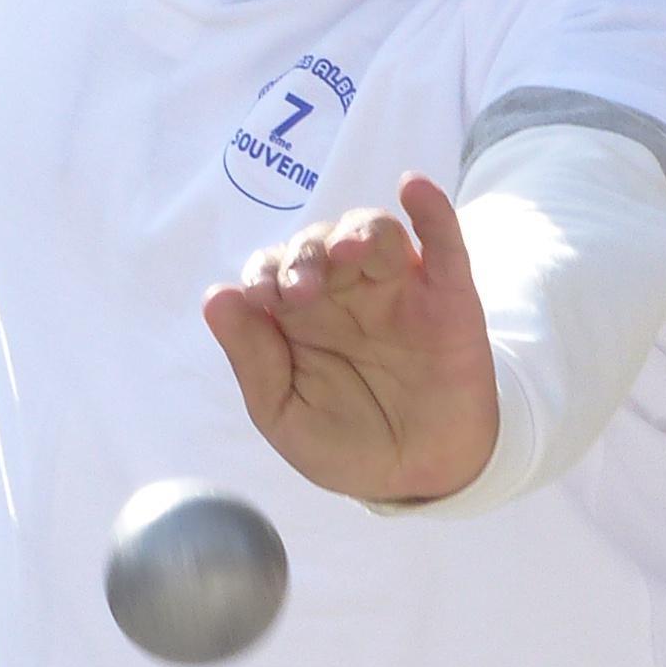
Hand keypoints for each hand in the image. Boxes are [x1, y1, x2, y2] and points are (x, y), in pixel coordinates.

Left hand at [202, 176, 501, 503]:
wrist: (421, 478)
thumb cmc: (348, 443)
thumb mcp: (285, 413)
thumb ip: (253, 359)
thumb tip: (216, 296)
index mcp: (301, 315)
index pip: (275, 267)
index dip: (265, 270)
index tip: (261, 296)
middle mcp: (347, 291)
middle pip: (320, 242)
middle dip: (305, 256)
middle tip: (301, 291)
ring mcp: (399, 288)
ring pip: (374, 232)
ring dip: (355, 232)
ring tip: (346, 254)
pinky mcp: (449, 297)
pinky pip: (443, 243)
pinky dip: (431, 209)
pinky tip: (413, 188)